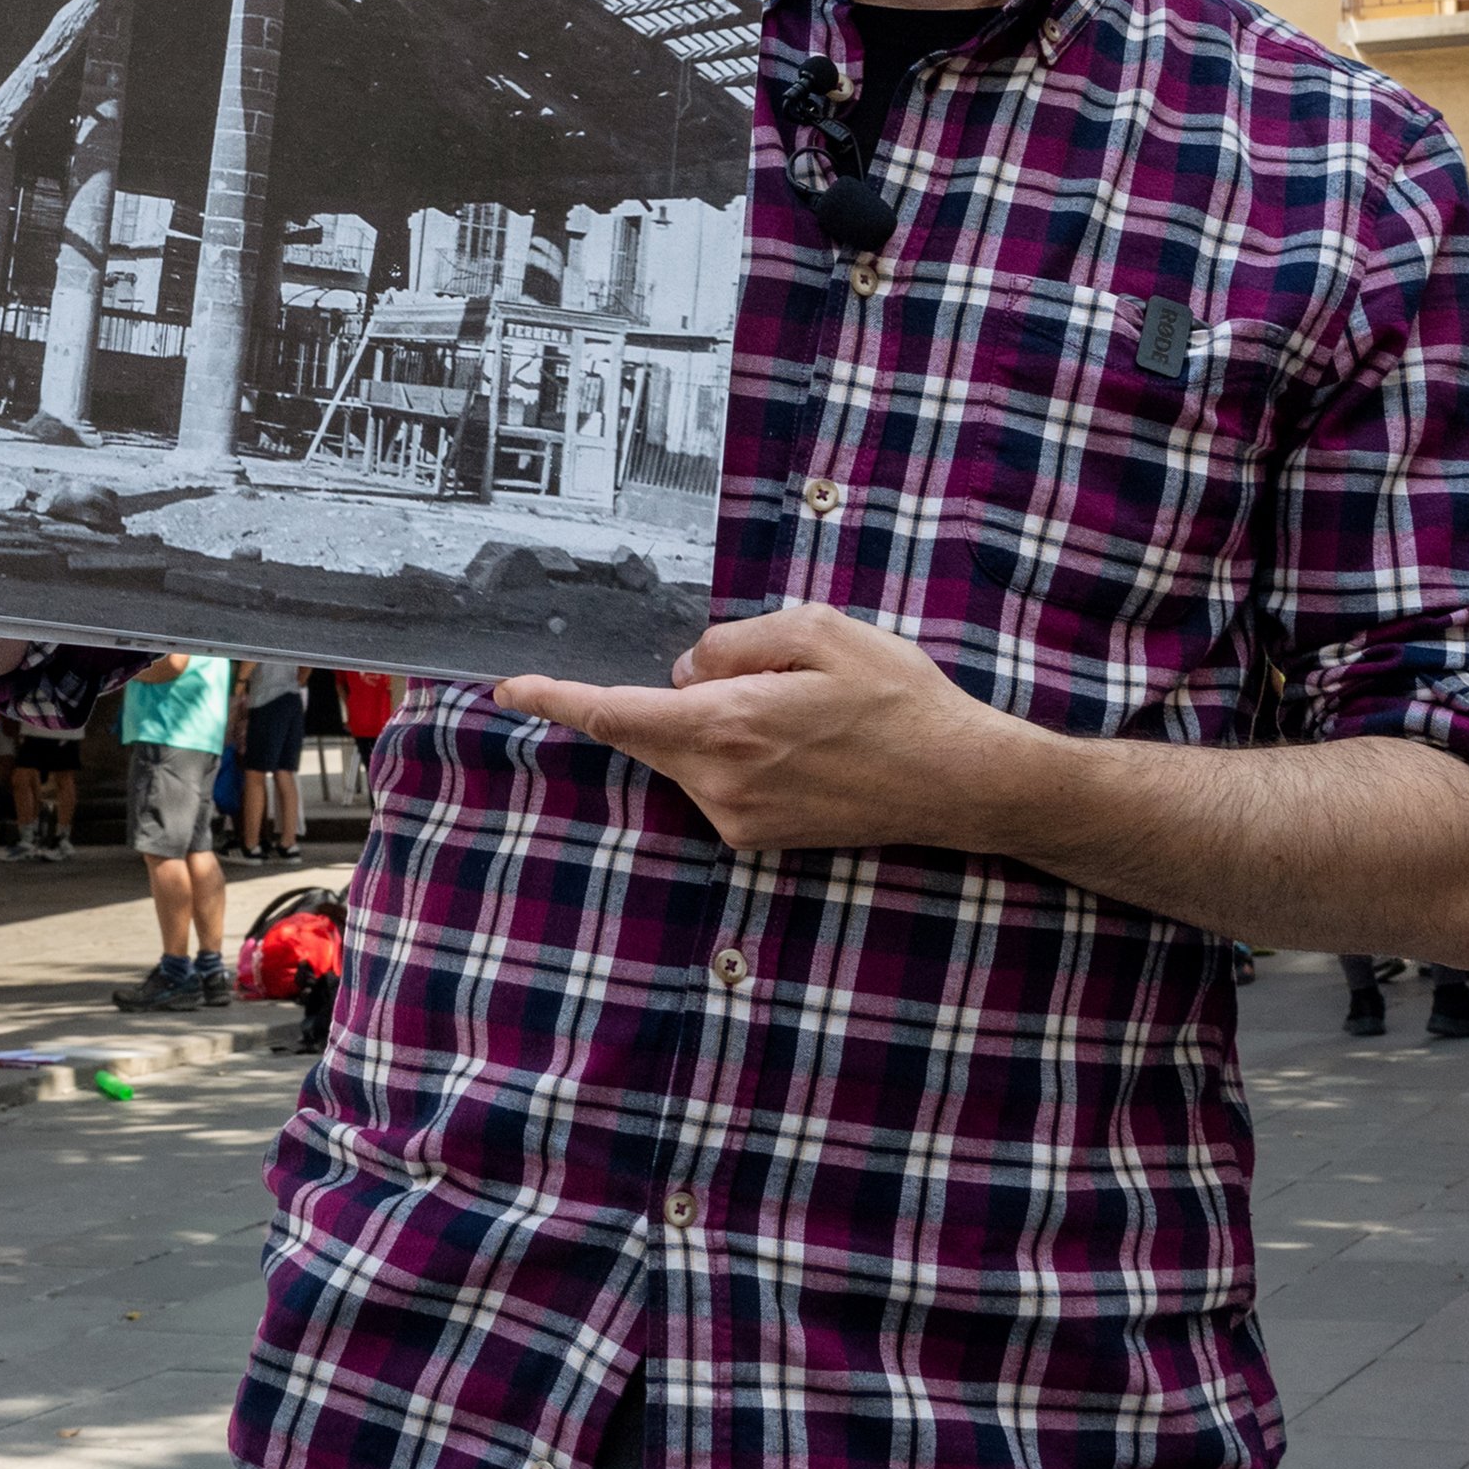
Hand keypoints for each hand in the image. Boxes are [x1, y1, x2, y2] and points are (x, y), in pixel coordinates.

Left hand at [490, 606, 1028, 855]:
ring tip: (803, 707)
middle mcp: (720, 784)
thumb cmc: (897, 699)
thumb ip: (733, 644)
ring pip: (686, 754)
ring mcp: (738, 819)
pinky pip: (717, 780)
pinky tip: (802, 738)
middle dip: (655, 697)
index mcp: (728, 726)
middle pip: (646, 735)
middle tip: (735, 671)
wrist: (961, 782)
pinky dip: (733, 749)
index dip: (555, 700)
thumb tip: (683, 672)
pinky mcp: (759, 837)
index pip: (614, 714)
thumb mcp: (818, 631)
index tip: (507, 690)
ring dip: (711, 721)